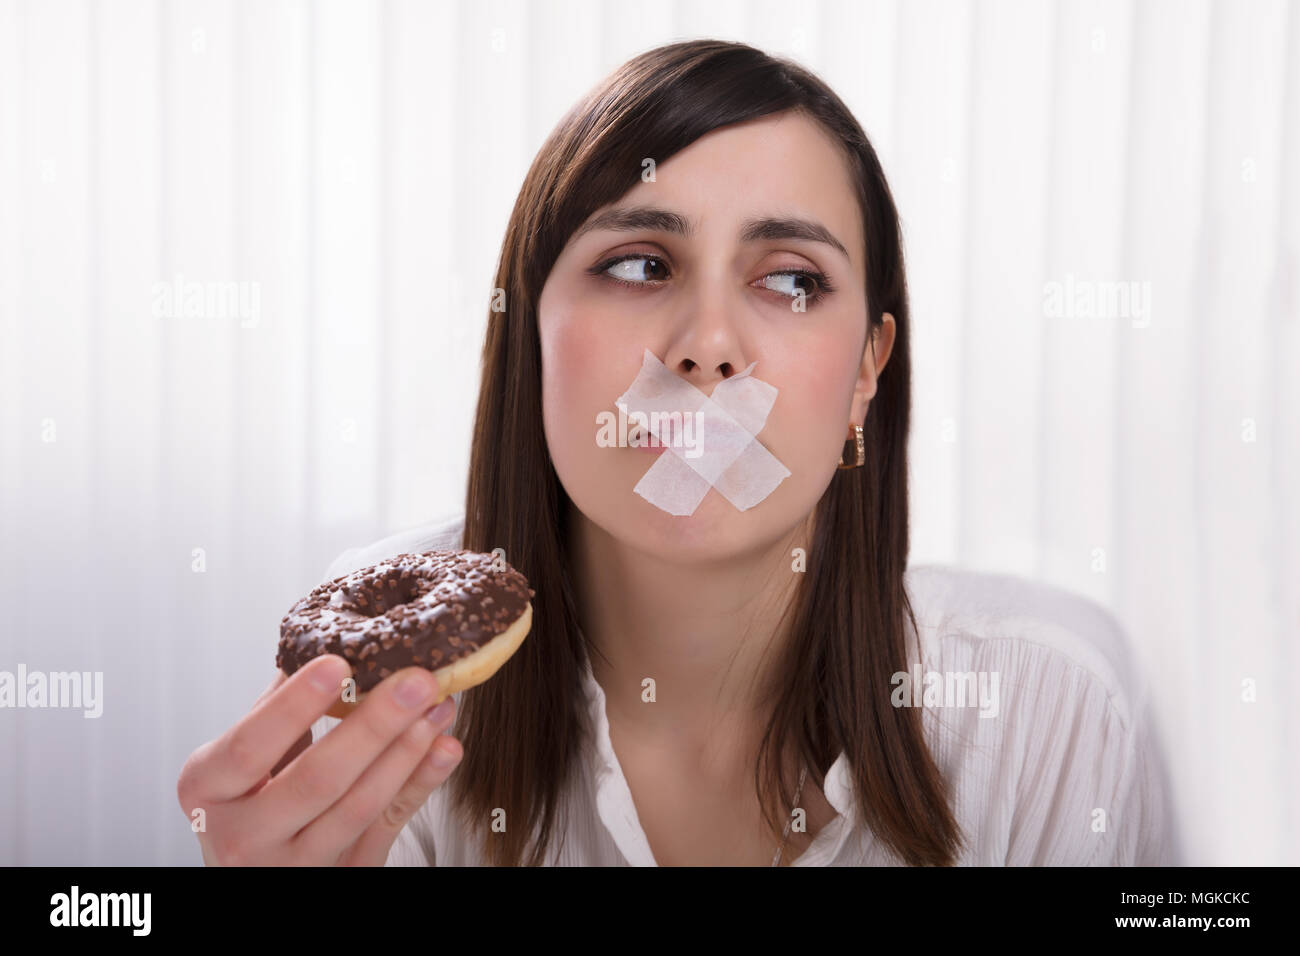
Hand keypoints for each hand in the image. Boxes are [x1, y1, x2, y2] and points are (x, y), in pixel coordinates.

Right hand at [177, 655, 461, 864]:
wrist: (254, 874)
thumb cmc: (246, 805)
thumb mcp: (240, 761)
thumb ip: (274, 709)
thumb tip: (320, 639)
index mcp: (208, 789)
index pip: (249, 745)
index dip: (294, 705)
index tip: (338, 663)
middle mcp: (241, 836)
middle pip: (316, 779)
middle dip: (374, 726)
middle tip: (417, 681)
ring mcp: (289, 866)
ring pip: (358, 808)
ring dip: (406, 752)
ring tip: (438, 708)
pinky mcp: (336, 878)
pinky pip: (385, 828)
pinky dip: (419, 785)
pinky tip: (443, 749)